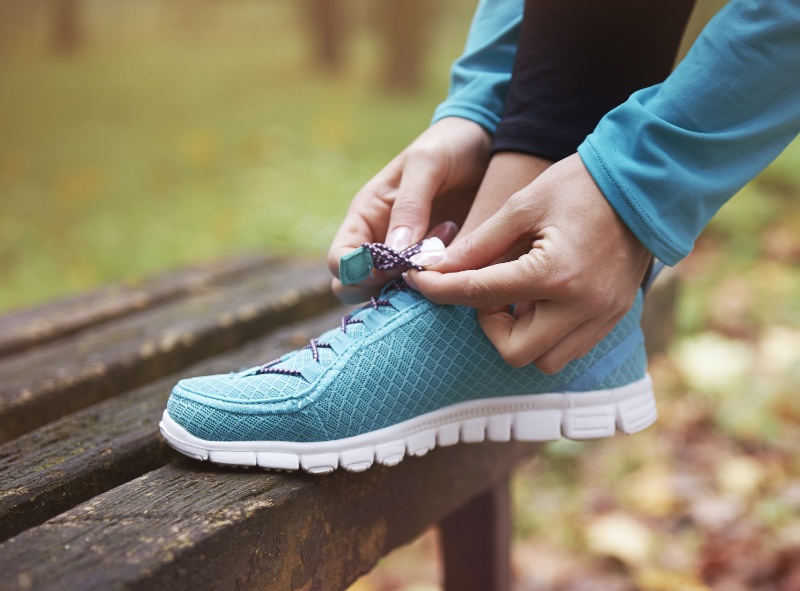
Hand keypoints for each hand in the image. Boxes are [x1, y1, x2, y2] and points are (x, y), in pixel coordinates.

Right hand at [327, 117, 490, 303]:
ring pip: (390, 294)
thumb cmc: (448, 146)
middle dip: (383, 286)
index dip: (358, 272)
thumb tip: (394, 250)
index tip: (394, 263)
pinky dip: (437, 285)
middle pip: (355, 288)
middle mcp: (379, 241)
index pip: (339, 262)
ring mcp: (406, 257)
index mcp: (366, 216)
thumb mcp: (427, 165)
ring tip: (445, 251)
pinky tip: (460, 258)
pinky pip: (424, 290)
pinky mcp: (434, 264)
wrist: (484, 142)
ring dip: (415, 286)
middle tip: (421, 265)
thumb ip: (410, 205)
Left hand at [408, 153, 651, 373]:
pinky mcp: (614, 318)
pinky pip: (570, 348)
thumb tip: (439, 268)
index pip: (480, 295)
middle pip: (514, 351)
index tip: (420, 280)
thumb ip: (480, 244)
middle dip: (490, 325)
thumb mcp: (523, 206)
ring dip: (520, 335)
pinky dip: (546, 334)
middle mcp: (582, 306)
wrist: (647, 183)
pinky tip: (541, 301)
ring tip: (517, 296)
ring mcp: (603, 317)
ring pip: (545, 360)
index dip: (440, 289)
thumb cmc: (581, 185)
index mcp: (554, 274)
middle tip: (488, 291)